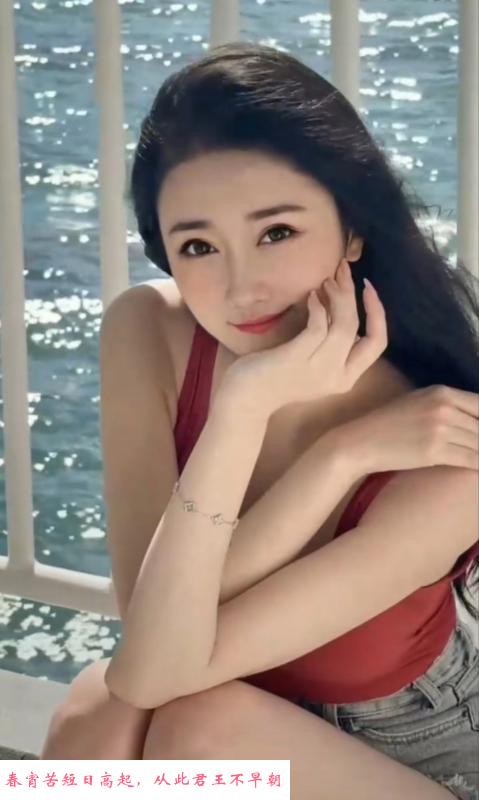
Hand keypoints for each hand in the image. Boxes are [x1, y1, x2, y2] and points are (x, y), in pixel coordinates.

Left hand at [218, 259, 386, 418]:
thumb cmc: (277, 378)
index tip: (368, 288)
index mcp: (346, 379)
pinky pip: (318, 326)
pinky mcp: (297, 359)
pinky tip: (311, 296)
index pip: (378, 343)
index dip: (378, 313)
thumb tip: (342, 308)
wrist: (247, 399)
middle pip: (362, 329)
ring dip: (338, 296)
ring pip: (343, 325)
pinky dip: (318, 307)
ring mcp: (318, 370)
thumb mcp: (315, 365)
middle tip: (343, 271)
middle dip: (355, 295)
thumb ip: (332, 347)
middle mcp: (338, 377)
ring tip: (326, 281)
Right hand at [323, 385, 478, 474]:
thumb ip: (446, 405)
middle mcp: (444, 407)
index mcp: (442, 392)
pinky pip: (471, 459)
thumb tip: (472, 418)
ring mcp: (440, 428)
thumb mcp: (418, 403)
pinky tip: (478, 470)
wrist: (361, 442)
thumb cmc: (388, 424)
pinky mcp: (434, 451)